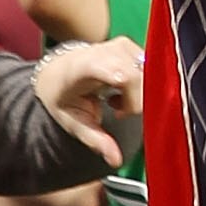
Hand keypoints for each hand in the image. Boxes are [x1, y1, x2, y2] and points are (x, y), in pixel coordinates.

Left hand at [35, 35, 143, 165]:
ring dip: (140, 93)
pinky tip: (121, 88)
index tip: (122, 113)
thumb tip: (117, 161)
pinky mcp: (130, 45)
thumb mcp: (73, 122)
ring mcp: (119, 45)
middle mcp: (104, 50)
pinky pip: (148, 69)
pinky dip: (141, 84)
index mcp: (85, 67)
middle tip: (118, 112)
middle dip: (138, 102)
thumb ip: (96, 140)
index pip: (122, 75)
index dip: (134, 95)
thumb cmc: (62, 97)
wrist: (56, 70)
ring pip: (148, 75)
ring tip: (116, 99)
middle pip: (140, 78)